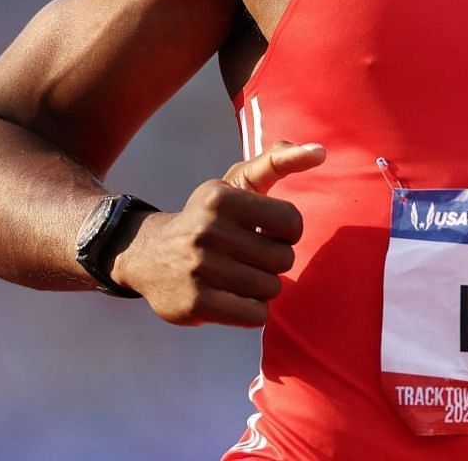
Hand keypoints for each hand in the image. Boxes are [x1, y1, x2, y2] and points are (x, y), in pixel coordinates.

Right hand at [113, 140, 325, 327]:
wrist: (146, 254)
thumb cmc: (209, 217)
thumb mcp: (237, 183)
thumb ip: (278, 161)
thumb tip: (321, 152)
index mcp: (221, 198)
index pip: (292, 222)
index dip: (286, 232)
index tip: (264, 231)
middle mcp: (207, 231)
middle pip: (283, 259)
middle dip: (273, 262)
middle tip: (246, 257)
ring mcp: (198, 268)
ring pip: (271, 288)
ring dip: (261, 287)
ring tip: (235, 276)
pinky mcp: (194, 303)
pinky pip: (255, 315)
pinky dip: (252, 311)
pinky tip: (231, 298)